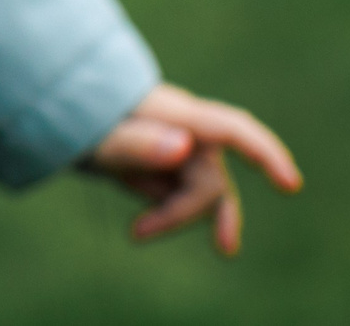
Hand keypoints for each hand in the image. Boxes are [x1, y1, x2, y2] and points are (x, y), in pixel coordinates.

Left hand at [83, 82, 302, 256]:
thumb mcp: (99, 137)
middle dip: (183, 210)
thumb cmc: (79, 121)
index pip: (232, 130)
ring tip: (137, 234)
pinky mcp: (171, 163)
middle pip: (210, 179)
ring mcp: (181, 146)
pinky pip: (184, 195)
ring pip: (203, 192)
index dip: (265, 154)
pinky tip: (140, 226)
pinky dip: (167, 212)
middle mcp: (187, 129)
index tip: (290, 186)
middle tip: (138, 234)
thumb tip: (184, 145)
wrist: (58, 117)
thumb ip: (137, 143)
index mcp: (176, 115)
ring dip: (176, 215)